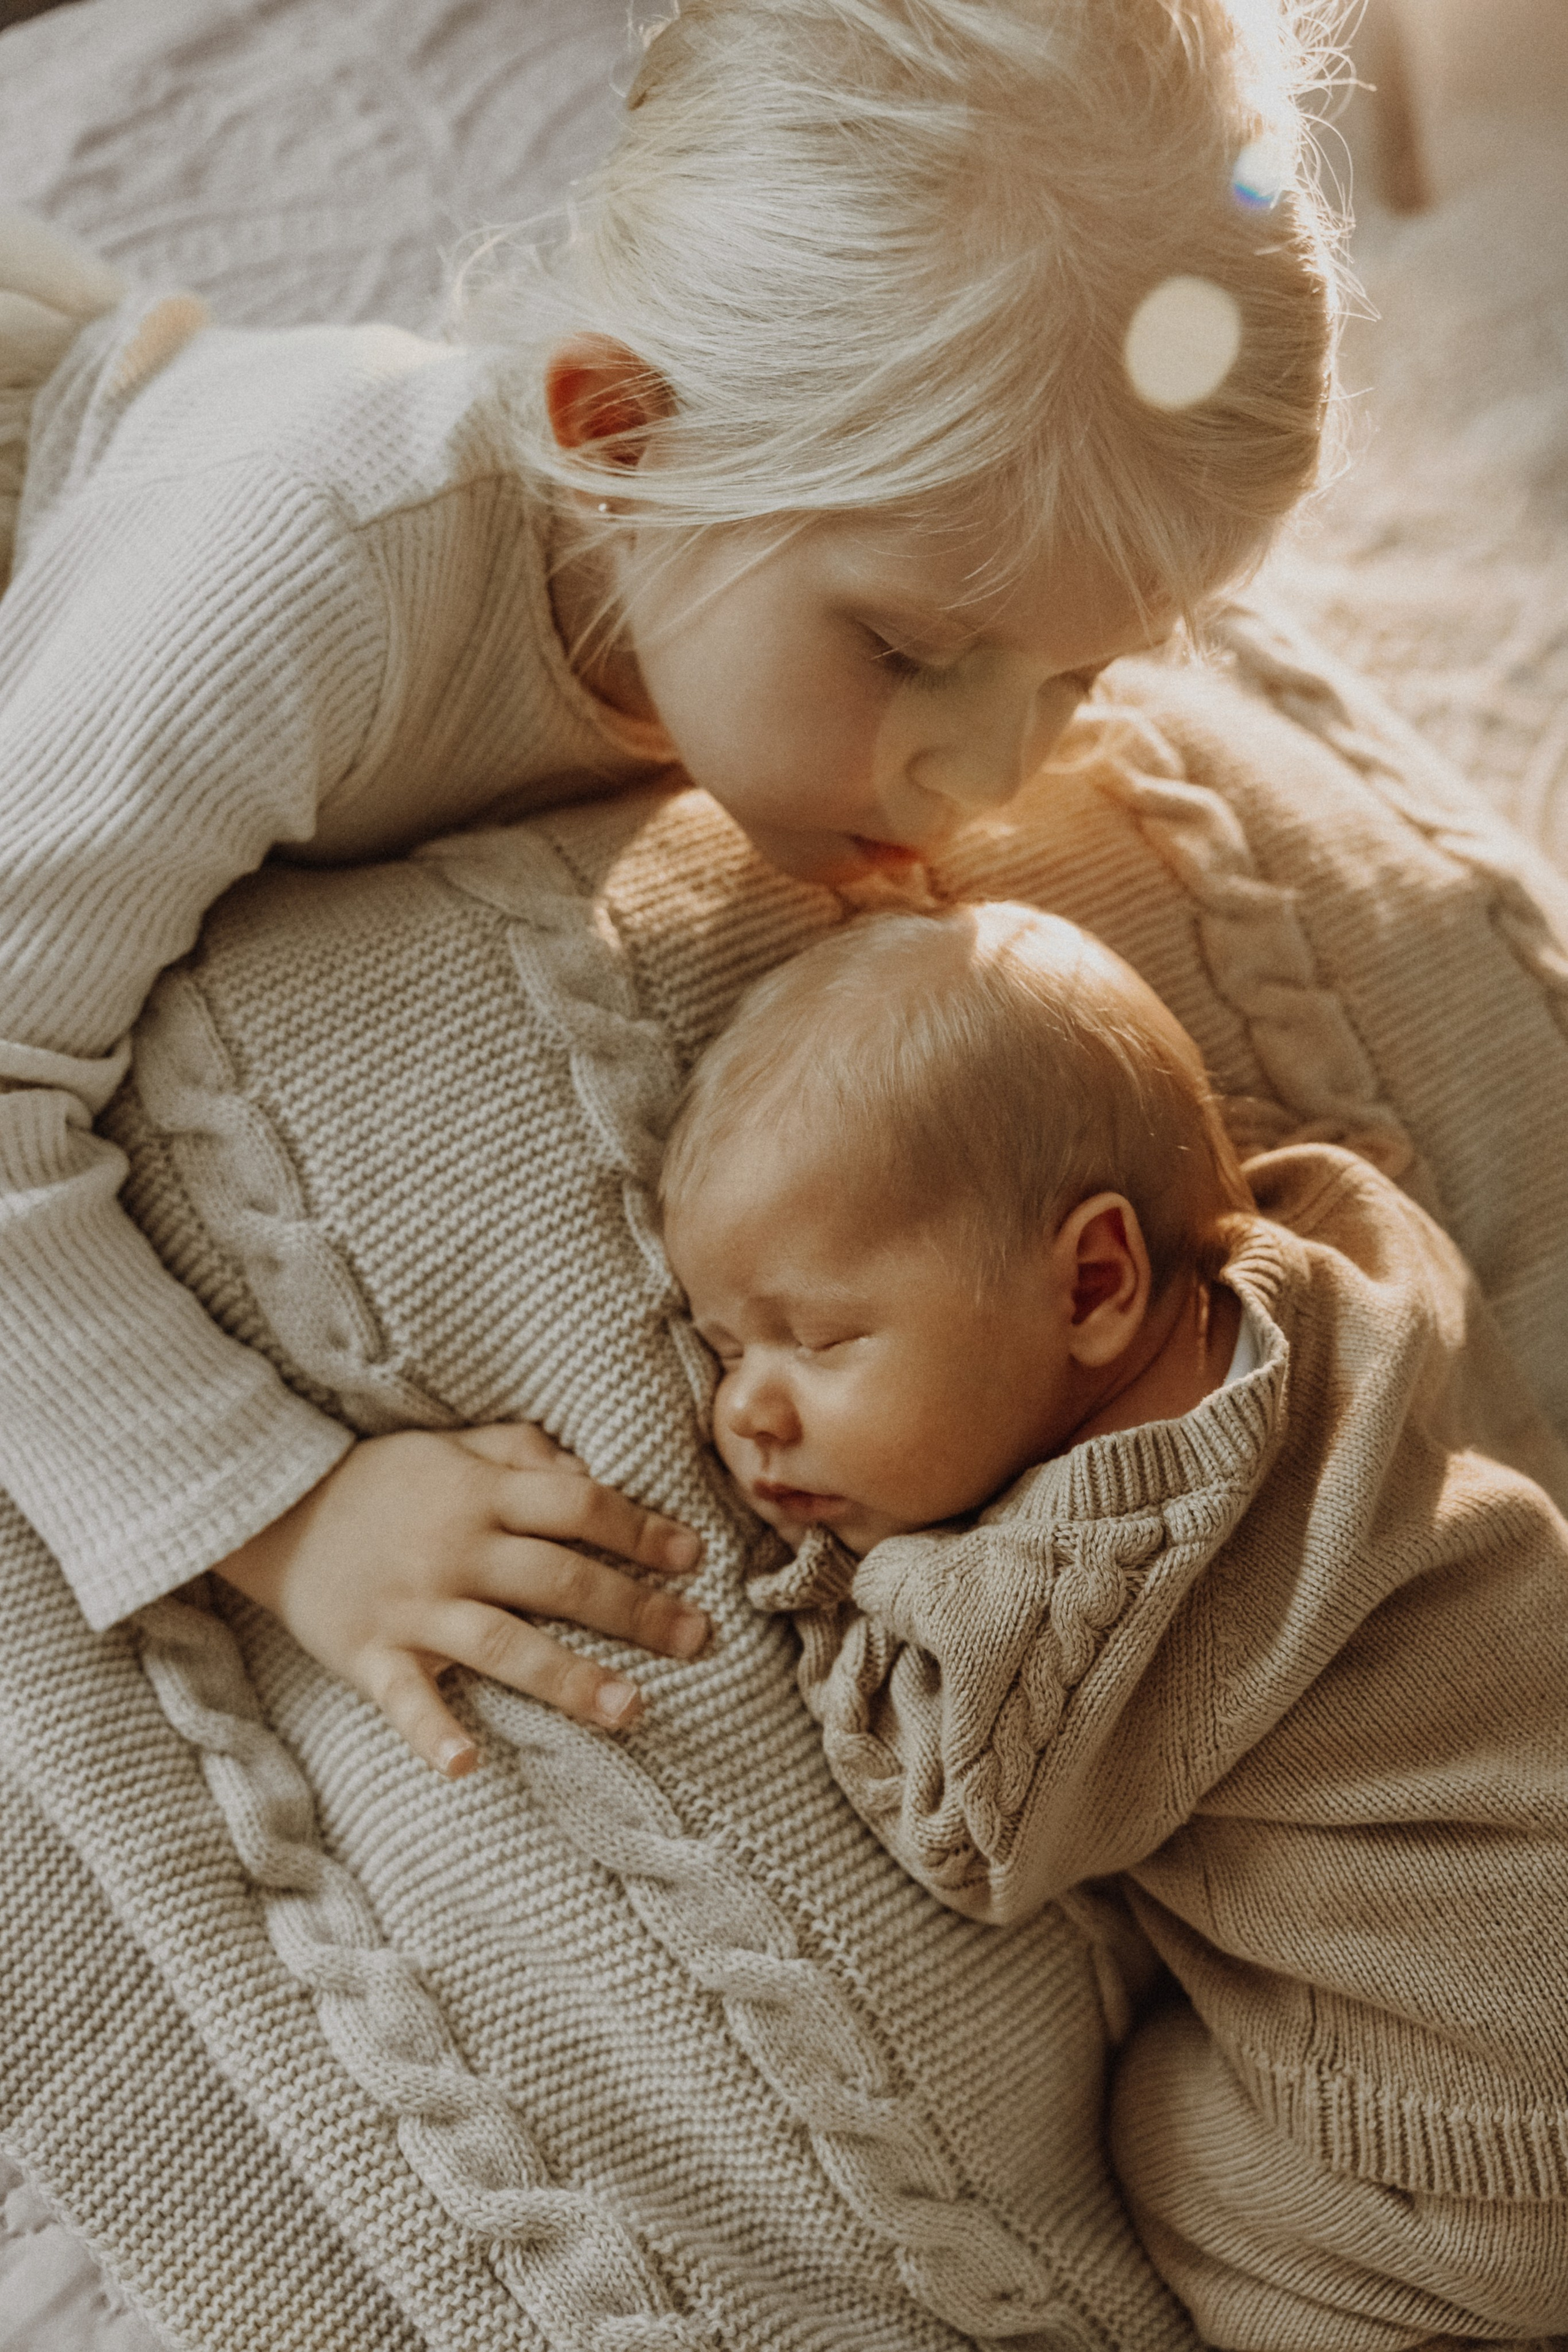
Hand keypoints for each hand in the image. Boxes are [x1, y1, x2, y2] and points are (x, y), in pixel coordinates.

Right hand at [212, 1423, 705, 1775]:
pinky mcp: (370, 1654)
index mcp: (481, 1495)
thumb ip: (524, 1453)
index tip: (692, 1556)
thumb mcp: (453, 1448)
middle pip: (559, 1579)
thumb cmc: (379, 1481)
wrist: (272, 1509)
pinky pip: (405, 1699)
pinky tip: (467, 1764)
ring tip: (634, 1709)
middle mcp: (455, 1549)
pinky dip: (433, 1732)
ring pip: (505, 1644)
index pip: (578, 1507)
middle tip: (697, 1638)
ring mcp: (413, 1605)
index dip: (639, 1530)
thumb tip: (593, 1474)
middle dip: (634, 1609)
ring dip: (571, 1679)